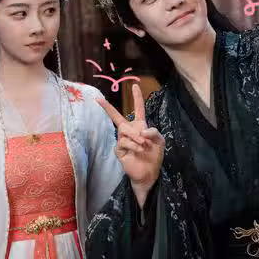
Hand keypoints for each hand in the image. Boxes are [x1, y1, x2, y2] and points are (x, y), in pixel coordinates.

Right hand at [96, 84, 164, 205]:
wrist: (149, 173)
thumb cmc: (154, 156)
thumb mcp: (160, 141)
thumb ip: (154, 132)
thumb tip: (142, 130)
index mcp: (140, 126)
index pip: (138, 108)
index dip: (137, 97)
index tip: (134, 85)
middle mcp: (129, 131)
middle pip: (116, 117)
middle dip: (107, 108)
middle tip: (98, 100)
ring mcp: (123, 140)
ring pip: (124, 129)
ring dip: (135, 136)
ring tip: (144, 145)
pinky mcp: (119, 150)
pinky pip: (124, 142)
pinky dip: (134, 145)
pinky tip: (140, 150)